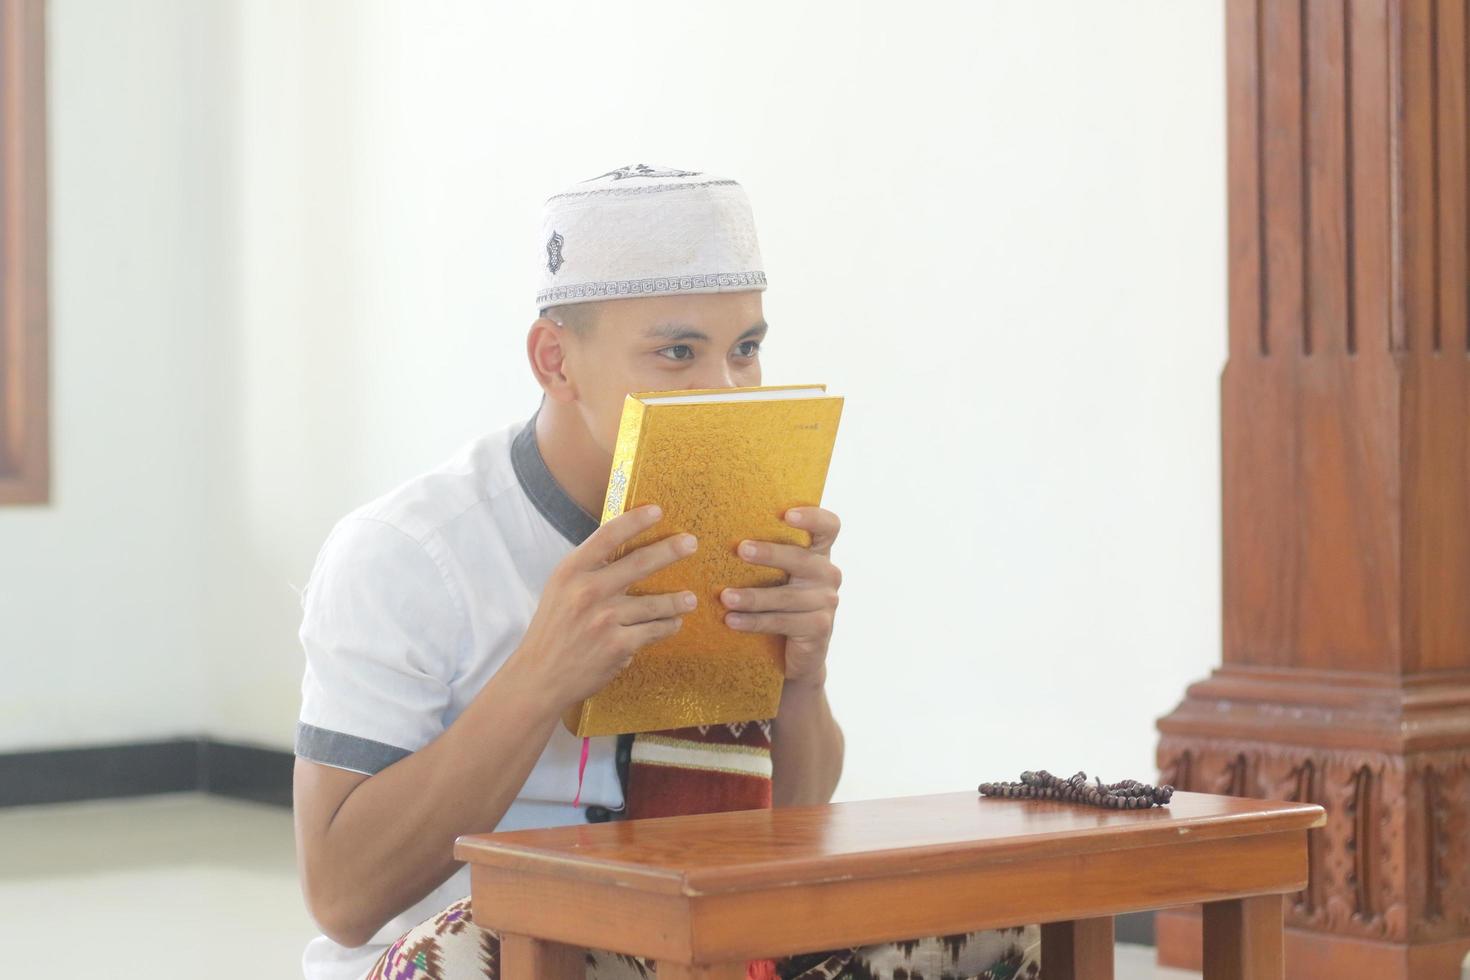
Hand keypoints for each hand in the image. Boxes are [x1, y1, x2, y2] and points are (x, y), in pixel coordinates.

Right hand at [510, 504, 697, 709]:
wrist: (539, 677)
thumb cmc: (553, 630)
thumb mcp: (561, 590)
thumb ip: (588, 569)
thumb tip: (624, 546)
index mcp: (572, 571)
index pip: (607, 536)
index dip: (635, 521)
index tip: (657, 510)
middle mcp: (588, 591)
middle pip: (639, 563)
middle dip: (670, 550)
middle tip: (692, 542)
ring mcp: (605, 619)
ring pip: (654, 603)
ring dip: (676, 601)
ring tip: (688, 599)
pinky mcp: (618, 645)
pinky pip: (654, 630)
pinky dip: (667, 626)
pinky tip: (673, 624)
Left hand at [719, 506, 842, 688]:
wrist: (796, 652)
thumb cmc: (778, 603)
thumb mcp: (777, 575)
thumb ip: (765, 554)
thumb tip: (721, 530)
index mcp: (819, 553)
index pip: (828, 526)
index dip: (813, 517)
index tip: (787, 514)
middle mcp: (828, 574)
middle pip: (802, 559)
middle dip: (770, 554)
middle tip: (741, 549)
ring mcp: (827, 602)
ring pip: (786, 596)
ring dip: (753, 596)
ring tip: (725, 596)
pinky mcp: (819, 628)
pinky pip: (782, 622)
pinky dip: (754, 621)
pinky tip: (731, 620)